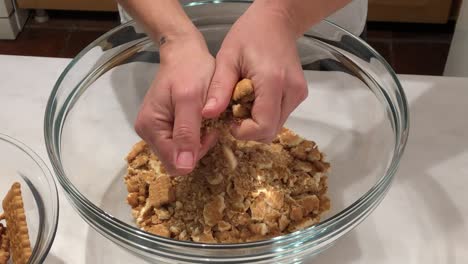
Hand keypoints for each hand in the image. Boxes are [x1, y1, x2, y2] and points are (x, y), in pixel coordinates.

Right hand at [135, 32, 217, 174]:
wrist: (184, 52)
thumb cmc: (190, 71)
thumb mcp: (191, 100)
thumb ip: (187, 132)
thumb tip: (183, 167)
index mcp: (150, 128)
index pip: (175, 163)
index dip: (196, 153)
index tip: (210, 131)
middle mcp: (147, 133)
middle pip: (176, 160)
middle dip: (196, 148)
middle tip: (209, 124)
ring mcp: (154, 129)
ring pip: (179, 153)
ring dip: (196, 142)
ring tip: (205, 120)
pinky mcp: (163, 126)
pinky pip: (179, 142)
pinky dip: (194, 136)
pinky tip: (200, 120)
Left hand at [202, 4, 307, 142]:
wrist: (277, 21)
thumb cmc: (250, 34)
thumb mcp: (227, 58)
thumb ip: (219, 88)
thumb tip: (208, 115)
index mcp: (273, 81)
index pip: (263, 126)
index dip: (244, 132)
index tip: (229, 120)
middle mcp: (291, 91)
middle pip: (270, 131)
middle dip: (249, 129)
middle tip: (233, 113)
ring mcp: (298, 93)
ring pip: (276, 126)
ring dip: (257, 123)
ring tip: (242, 104)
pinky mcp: (299, 94)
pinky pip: (280, 116)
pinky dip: (265, 115)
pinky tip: (254, 100)